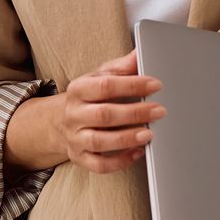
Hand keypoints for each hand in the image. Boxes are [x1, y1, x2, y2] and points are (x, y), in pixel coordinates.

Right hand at [54, 50, 165, 174]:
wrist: (60, 121)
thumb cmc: (88, 97)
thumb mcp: (100, 77)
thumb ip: (121, 68)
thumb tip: (139, 54)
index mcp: (78, 89)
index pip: (105, 85)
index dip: (132, 85)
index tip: (155, 85)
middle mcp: (74, 114)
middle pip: (103, 115)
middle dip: (134, 113)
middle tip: (159, 111)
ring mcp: (75, 137)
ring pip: (99, 141)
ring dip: (126, 138)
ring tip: (149, 134)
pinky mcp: (79, 157)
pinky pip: (99, 164)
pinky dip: (120, 161)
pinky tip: (138, 152)